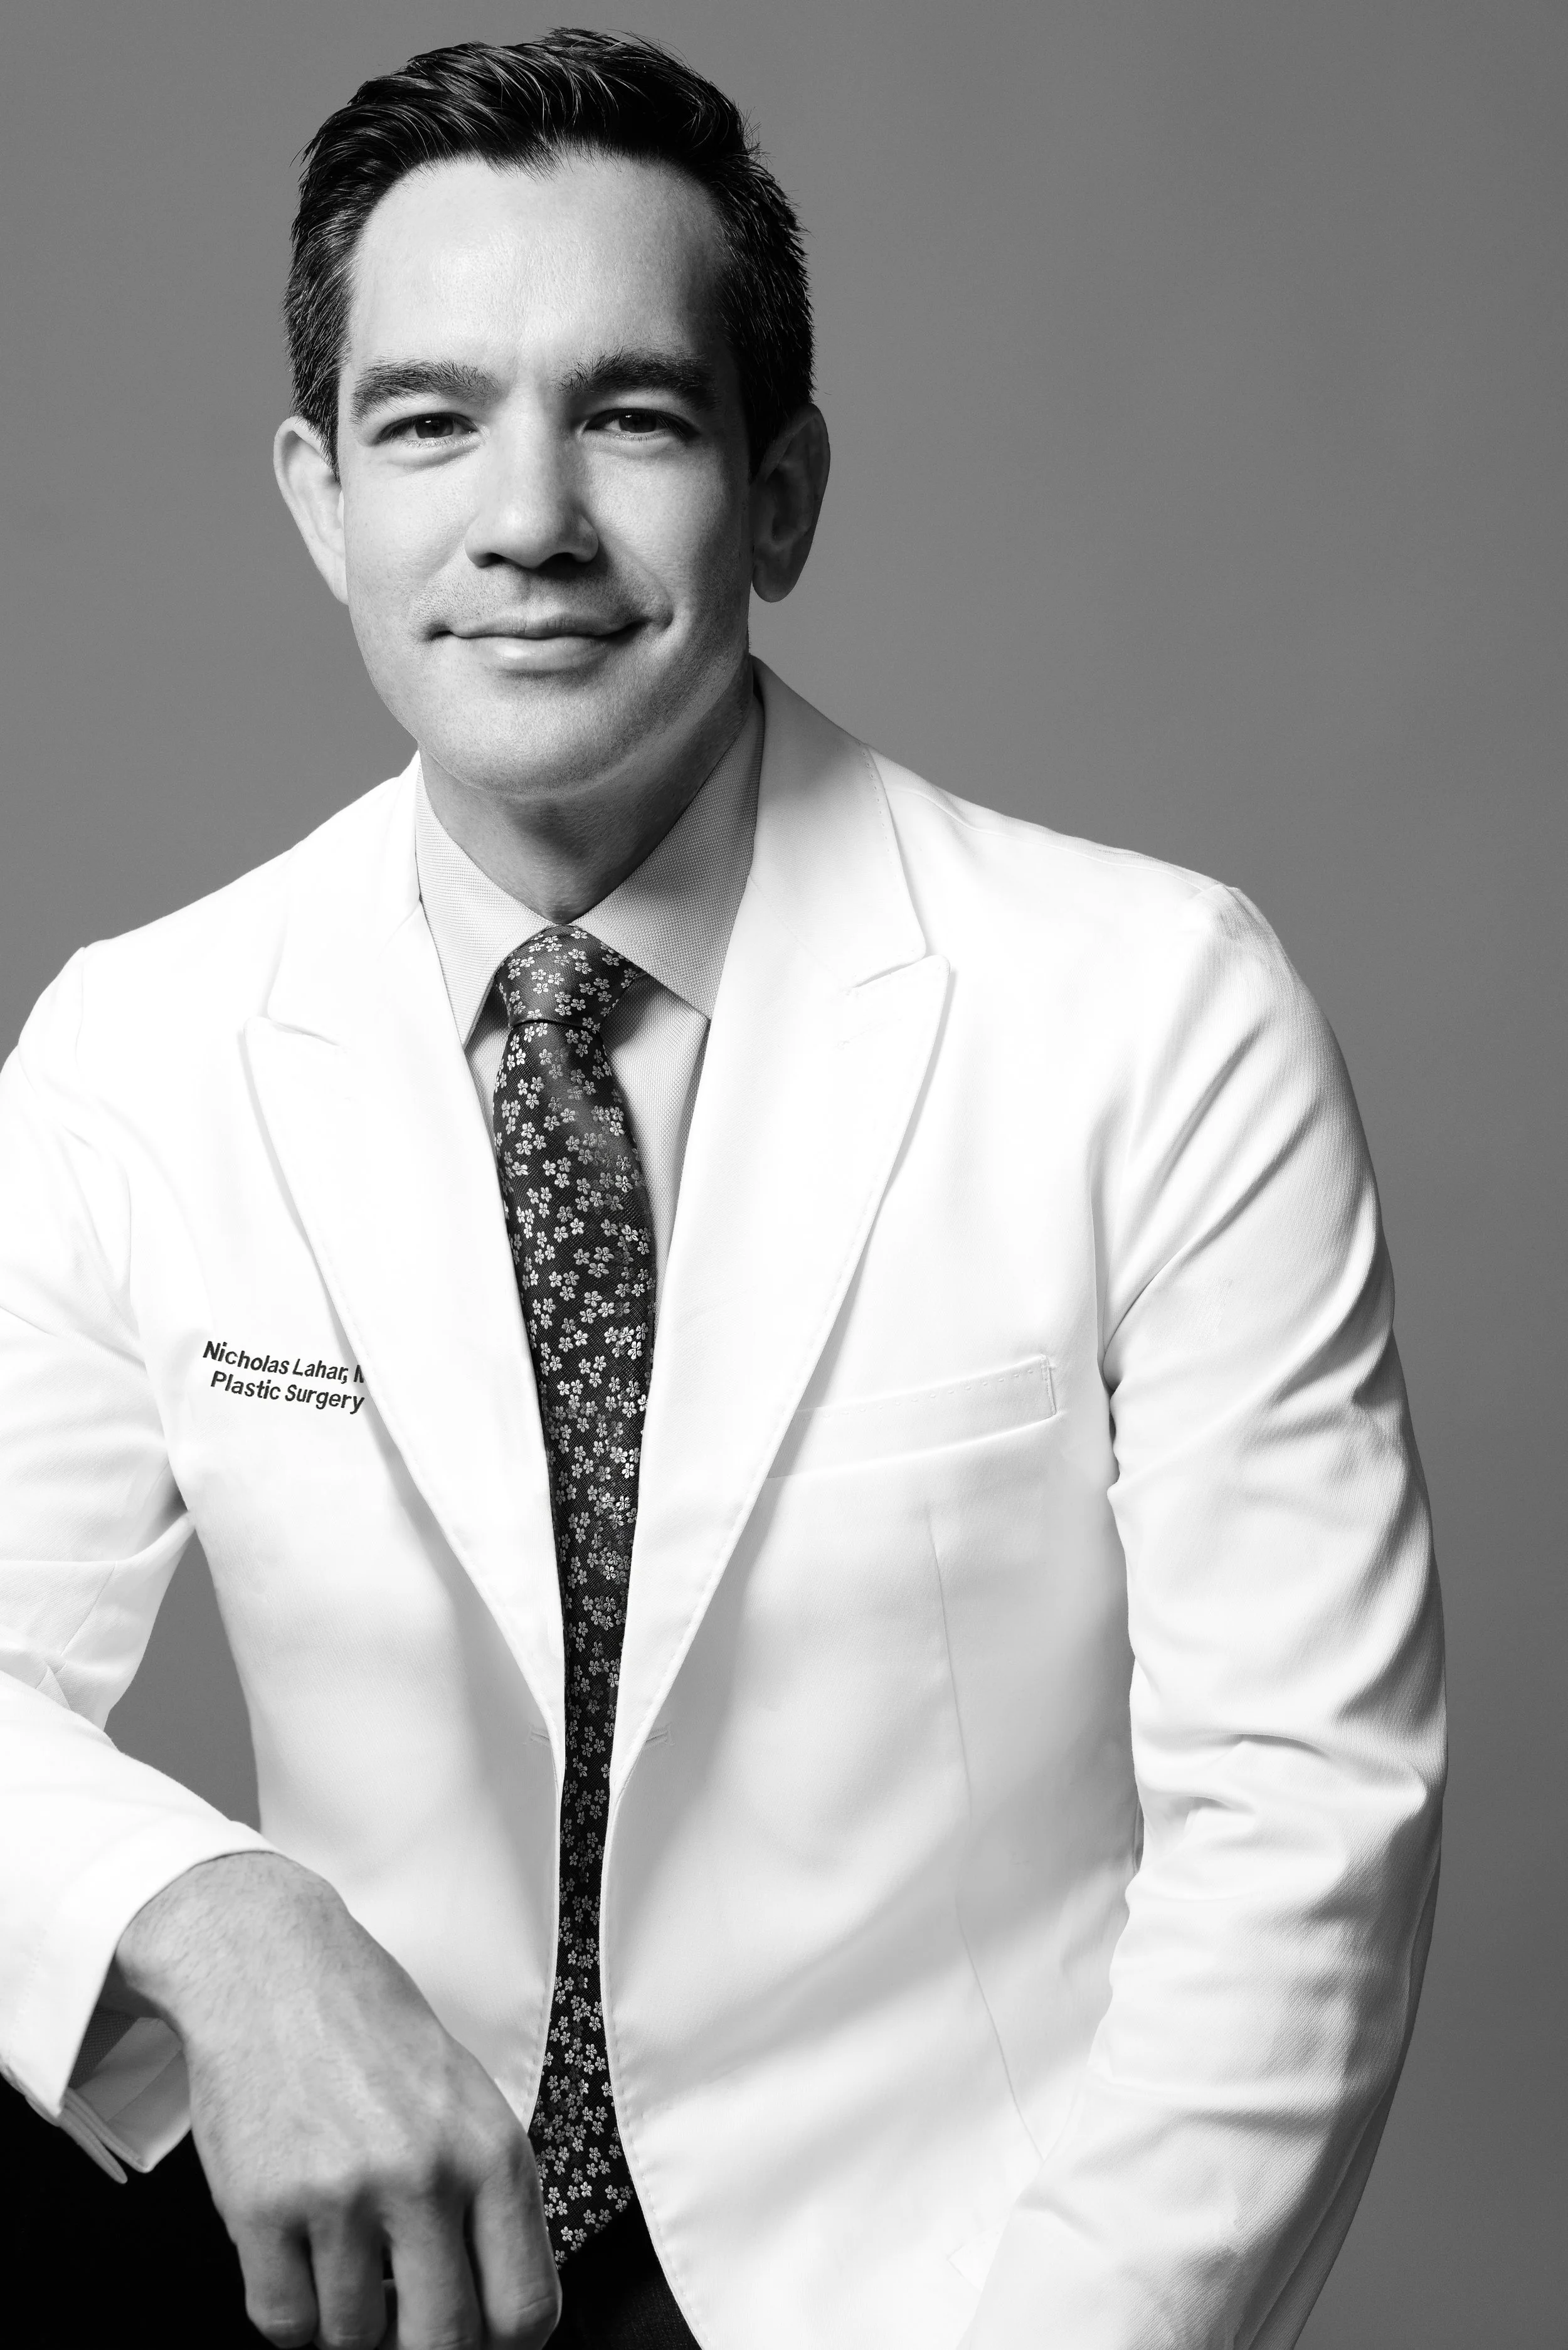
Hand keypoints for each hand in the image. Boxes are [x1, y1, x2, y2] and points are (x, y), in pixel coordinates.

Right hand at [111, 1851, 559, 2349]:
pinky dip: (289, 2309)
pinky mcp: (263, 2209)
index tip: (478, 2341)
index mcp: (491, 2149)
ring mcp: (341, 2195)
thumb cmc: (370, 2030)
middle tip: (400, 2317)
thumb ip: (487, 2200)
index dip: (500, 2347)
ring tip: (340, 2250)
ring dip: (345, 2317)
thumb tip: (496, 2313)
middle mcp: (425, 2175)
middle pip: (444, 2343)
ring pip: (353, 2338)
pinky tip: (296, 2252)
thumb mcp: (465, 2098)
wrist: (272, 1969)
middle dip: (419, 2345)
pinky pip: (284, 2324)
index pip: (525, 2309)